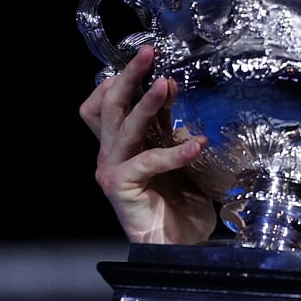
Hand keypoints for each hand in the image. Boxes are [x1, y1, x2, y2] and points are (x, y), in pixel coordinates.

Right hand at [79, 45, 216, 244]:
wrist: (176, 246)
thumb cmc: (178, 205)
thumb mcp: (176, 156)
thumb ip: (168, 127)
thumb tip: (171, 89)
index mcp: (120, 145)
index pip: (104, 103)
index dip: (120, 80)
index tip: (147, 59)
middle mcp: (110, 155)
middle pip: (108, 106)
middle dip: (128, 76)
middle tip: (148, 53)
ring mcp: (112, 170)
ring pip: (124, 127)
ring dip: (146, 104)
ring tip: (167, 85)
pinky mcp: (122, 187)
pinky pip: (146, 161)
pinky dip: (173, 152)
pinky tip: (196, 145)